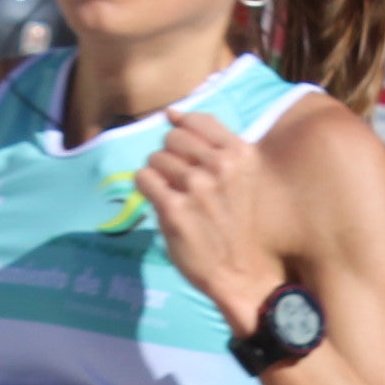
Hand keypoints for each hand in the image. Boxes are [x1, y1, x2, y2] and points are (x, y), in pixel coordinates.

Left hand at [133, 110, 283, 324]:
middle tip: (182, 183)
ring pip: (155, 159)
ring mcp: (196, 187)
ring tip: (176, 197)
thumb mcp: (240, 175)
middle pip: (172, 138)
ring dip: (160, 177)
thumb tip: (170, 112)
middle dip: (171, 157)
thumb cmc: (236, 222)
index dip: (185, 137)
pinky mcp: (174, 209)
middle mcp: (220, 167)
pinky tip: (164, 205)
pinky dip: (147, 190)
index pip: (195, 121)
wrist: (240, 272)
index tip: (189, 158)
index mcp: (241, 154)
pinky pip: (143, 179)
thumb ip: (212, 141)